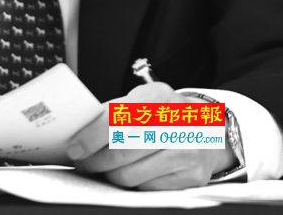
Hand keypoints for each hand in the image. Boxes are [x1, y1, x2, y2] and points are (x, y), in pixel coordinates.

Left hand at [67, 82, 235, 189]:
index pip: (117, 117)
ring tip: (103, 169)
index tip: (75, 148)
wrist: (207, 130)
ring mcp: (186, 149)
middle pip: (122, 149)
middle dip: (96, 160)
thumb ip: (116, 112)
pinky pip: (147, 187)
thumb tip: (81, 132)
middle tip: (84, 163)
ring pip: (132, 173)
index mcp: (158, 95)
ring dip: (110, 175)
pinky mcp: (191, 175)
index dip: (91, 136)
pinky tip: (127, 173)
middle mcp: (175, 120)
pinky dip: (132, 182)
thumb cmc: (166, 115)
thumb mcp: (144, 101)